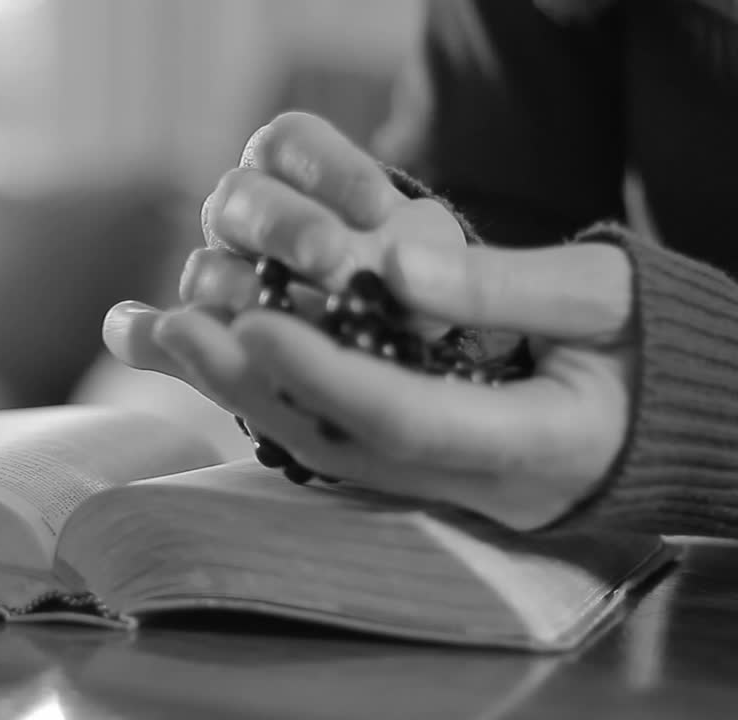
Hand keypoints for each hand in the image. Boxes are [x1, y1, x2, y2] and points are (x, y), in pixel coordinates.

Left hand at [106, 239, 634, 530]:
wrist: (665, 412)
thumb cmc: (650, 344)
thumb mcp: (606, 295)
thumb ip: (505, 285)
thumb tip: (394, 268)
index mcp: (533, 444)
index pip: (405, 419)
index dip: (325, 374)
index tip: (254, 322)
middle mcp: (475, 482)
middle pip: (341, 445)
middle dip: (252, 386)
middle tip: (174, 326)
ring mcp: (443, 486)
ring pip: (324, 449)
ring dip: (243, 393)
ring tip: (170, 334)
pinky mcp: (418, 467)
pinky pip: (330, 439)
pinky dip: (269, 396)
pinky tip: (214, 356)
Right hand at [192, 112, 465, 338]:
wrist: (402, 325)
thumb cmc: (413, 271)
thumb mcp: (433, 253)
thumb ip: (424, 252)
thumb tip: (402, 265)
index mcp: (290, 164)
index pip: (290, 144)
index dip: (327, 171)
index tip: (378, 209)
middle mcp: (244, 209)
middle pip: (241, 198)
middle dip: (286, 226)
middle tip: (331, 256)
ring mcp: (219, 270)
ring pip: (206, 266)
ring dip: (242, 288)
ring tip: (283, 315)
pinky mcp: (210, 329)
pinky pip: (192, 330)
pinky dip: (197, 334)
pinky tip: (220, 343)